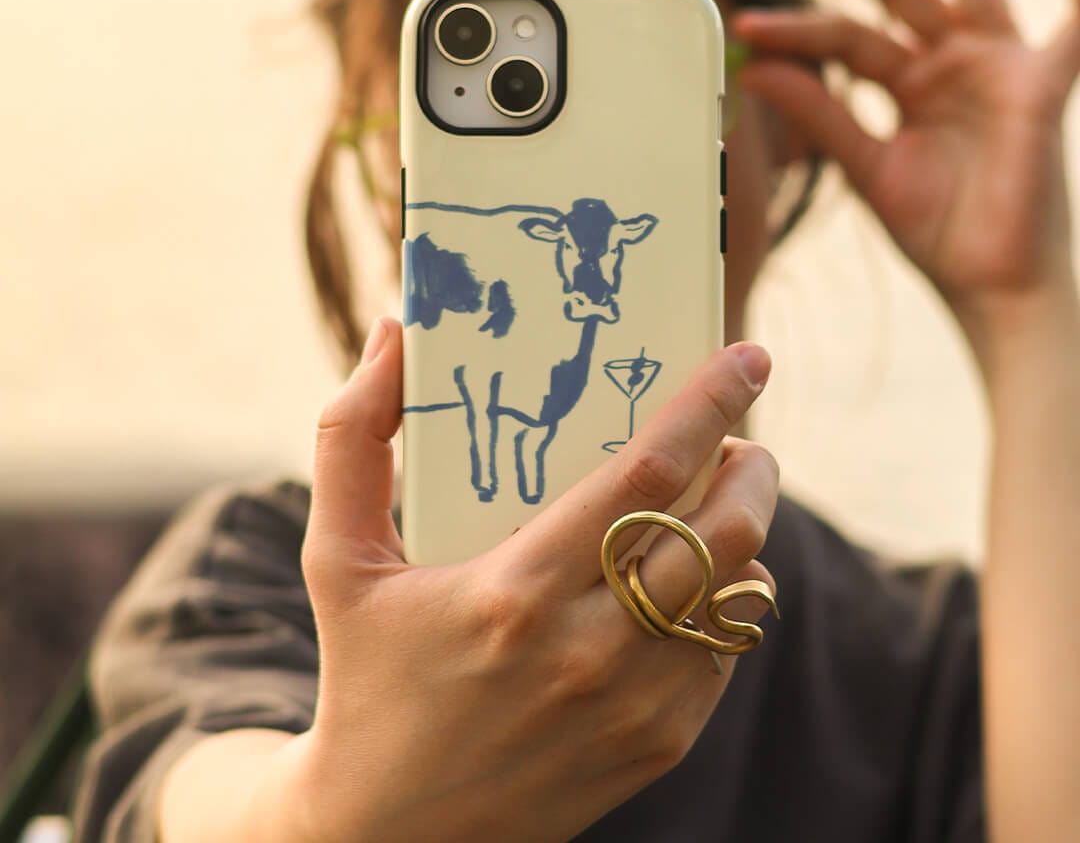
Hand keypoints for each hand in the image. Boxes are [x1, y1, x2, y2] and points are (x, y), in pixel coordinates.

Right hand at [273, 317, 777, 842]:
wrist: (390, 833)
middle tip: (741, 434)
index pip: (644, 476)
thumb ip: (353, 437)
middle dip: (753, 464)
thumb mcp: (336, 557)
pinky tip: (694, 575)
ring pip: (741, 591)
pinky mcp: (659, 745)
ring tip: (722, 493)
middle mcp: (588, 653)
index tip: (747, 357)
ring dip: (749, 527)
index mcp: (514, 593)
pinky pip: (728, 648)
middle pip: (722, 531)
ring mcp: (635, 707)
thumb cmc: (364, 674)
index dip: (706, 406)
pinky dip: (731, 596)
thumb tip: (391, 334)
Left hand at [733, 0, 1079, 327]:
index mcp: (907, 85)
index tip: (745, 24)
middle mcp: (948, 64)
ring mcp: (994, 66)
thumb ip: (820, 115)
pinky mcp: (1039, 85)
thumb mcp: (866, 168)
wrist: (989, 285)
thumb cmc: (939, 232)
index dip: (797, 27)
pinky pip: (1076, 16)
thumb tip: (759, 68)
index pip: (845, 36)